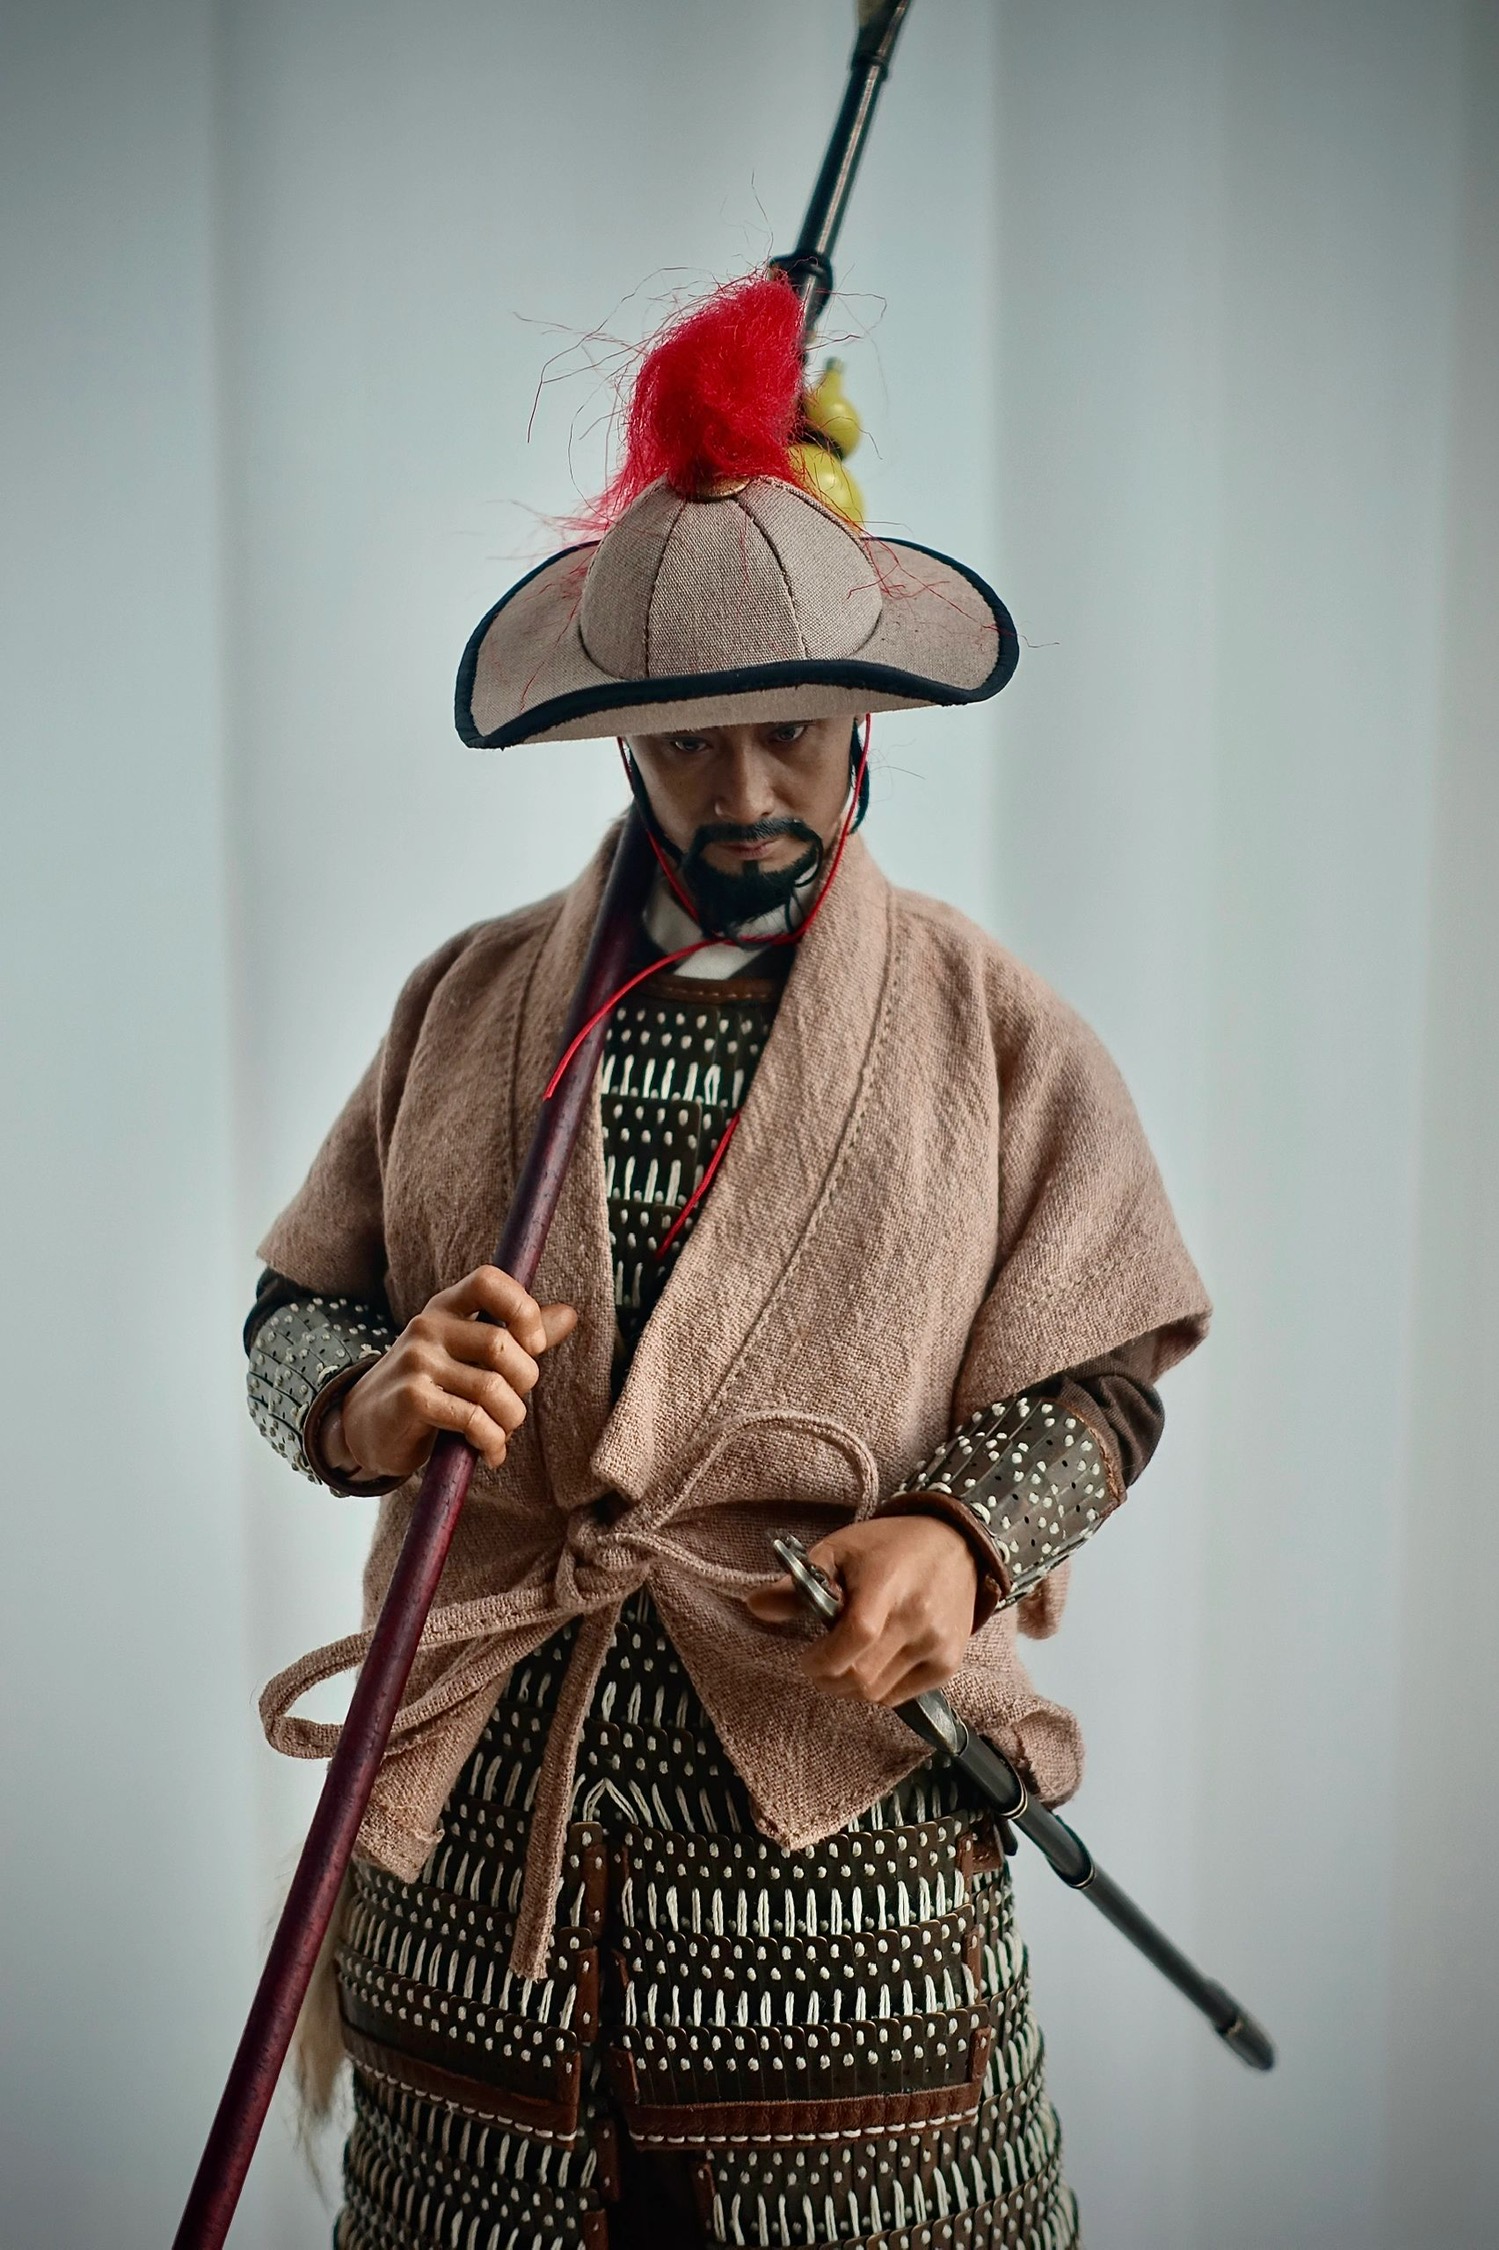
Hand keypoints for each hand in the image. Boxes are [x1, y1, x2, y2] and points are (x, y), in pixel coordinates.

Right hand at [328, 1265, 576, 1480]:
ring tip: (501, 1433)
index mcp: (447, 1307)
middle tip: (513, 1406)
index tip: (532, 1346)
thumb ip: (517, 1335)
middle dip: (523, 1384)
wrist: (366, 1426)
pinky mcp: (411, 1398)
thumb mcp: (468, 1353)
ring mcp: (417, 1361)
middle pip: (502, 1345)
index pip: (489, 1281)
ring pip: (492, 1387)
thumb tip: (569, 1314)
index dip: (522, 1309)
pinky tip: (489, 1451)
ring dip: (510, 1420)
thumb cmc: (432, 1386)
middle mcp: (428, 1326)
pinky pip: (472, 1418)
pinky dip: (491, 1441)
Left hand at [745, 1515, 978, 1706]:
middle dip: (829, 1679)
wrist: (956, 1546)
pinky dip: (878, 1690)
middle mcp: (918, 1618)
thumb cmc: (888, 1546)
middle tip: (819, 1665)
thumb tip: (754, 1606)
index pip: (856, 1636)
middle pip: (862, 1677)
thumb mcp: (838, 1551)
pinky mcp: (949, 1662)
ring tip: (846, 1661)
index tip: (806, 1658)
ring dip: (851, 1686)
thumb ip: (797, 1584)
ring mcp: (938, 1644)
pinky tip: (873, 1664)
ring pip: (878, 1694)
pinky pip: (901, 1697)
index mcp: (887, 1584)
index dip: (823, 1659)